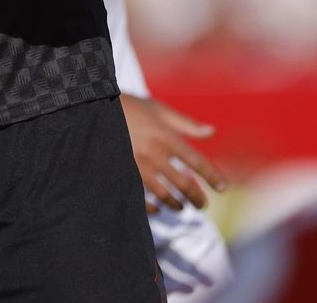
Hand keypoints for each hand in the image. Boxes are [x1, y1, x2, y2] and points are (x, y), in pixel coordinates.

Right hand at [121, 93, 226, 212]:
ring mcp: (137, 165)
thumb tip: (211, 131)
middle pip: (183, 183)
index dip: (212, 176)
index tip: (223, 188)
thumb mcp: (158, 110)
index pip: (196, 161)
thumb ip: (186, 123)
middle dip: (197, 197)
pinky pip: (139, 198)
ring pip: (163, 194)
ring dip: (176, 204)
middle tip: (203, 205)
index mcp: (165, 136)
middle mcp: (154, 153)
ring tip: (181, 207)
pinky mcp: (122, 172)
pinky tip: (156, 209)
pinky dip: (150, 208)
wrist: (93, 108)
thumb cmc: (130, 107)